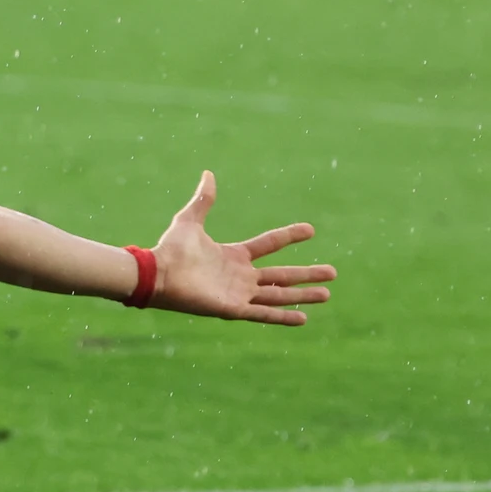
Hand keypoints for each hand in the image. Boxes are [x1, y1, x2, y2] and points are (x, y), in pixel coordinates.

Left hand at [150, 172, 336, 325]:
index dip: (289, 236)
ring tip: (327, 294)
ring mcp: (238, 293)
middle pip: (281, 275)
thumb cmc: (170, 249)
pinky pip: (263, 314)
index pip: (268, 245)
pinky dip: (283, 316)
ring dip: (302, 295)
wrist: (157, 273)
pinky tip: (304, 318)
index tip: (311, 230)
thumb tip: (208, 174)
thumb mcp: (190, 220)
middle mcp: (240, 276)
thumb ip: (203, 200)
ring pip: (278, 295)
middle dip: (307, 274)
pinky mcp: (233, 308)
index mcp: (233, 255)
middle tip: (333, 272)